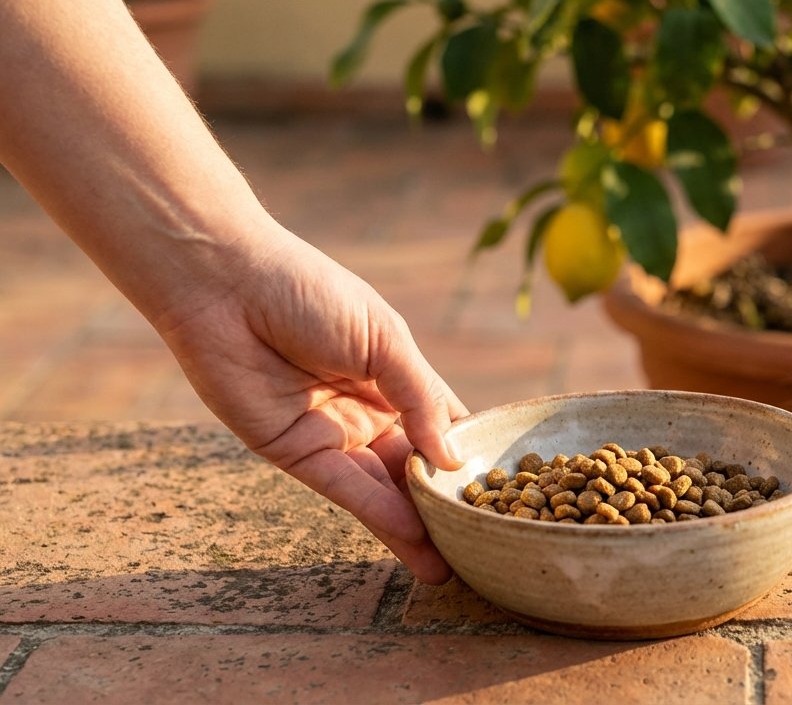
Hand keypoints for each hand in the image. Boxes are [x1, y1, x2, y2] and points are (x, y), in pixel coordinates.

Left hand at [153, 229, 465, 584]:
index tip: (511, 490)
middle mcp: (369, 410)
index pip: (446, 423)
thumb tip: (455, 459)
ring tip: (455, 561)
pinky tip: (416, 540)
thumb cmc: (308, 292)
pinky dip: (381, 516)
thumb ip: (421, 399)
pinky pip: (347, 491)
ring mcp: (334, 435)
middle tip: (485, 539)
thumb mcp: (385, 339)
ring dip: (418, 524)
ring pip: (386, 487)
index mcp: (396, 375)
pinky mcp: (296, 454)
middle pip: (417, 465)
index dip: (473, 454)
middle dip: (447, 501)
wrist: (225, 286)